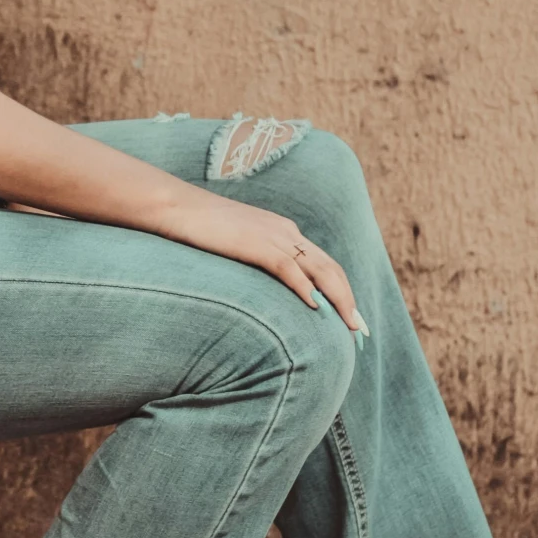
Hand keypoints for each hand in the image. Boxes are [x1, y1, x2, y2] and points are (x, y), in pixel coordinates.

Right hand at [174, 190, 364, 332]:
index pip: (323, 264)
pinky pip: (288, 268)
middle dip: (349, 300)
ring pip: (319, 269)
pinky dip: (306, 288)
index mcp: (283, 231)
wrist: (177, 207)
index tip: (350, 318)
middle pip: (331, 268)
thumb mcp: (238, 243)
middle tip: (360, 330)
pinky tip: (316, 308)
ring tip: (350, 325)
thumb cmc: (200, 228)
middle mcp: (286, 232)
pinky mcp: (256, 243)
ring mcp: (272, 236)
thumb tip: (267, 287)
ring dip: (339, 299)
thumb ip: (257, 258)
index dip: (342, 291)